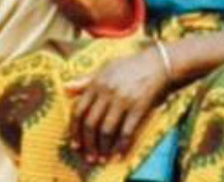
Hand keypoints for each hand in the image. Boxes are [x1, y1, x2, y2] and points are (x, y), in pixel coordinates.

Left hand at [65, 46, 171, 163]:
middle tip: (88, 156)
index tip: (75, 143)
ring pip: (107, 130)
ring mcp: (123, 101)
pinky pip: (127, 131)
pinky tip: (118, 155)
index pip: (79, 110)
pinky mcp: (139, 108)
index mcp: (96, 84)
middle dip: (88, 144)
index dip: (74, 130)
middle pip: (91, 123)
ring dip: (103, 148)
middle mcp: (107, 93)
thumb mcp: (105, 69)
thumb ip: (85, 81)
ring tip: (101, 159)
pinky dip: (122, 146)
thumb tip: (65, 88)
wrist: (158, 63)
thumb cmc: (129, 66)